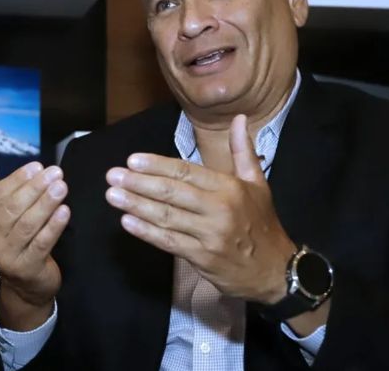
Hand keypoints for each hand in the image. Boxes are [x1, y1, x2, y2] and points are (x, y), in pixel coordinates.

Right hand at [0, 149, 70, 329]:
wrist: (25, 282)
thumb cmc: (14, 238)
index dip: (18, 179)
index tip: (38, 166)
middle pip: (12, 209)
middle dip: (34, 188)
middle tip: (55, 172)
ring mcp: (7, 256)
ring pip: (27, 225)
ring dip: (46, 204)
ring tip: (62, 187)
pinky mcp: (27, 267)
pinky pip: (41, 243)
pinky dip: (53, 226)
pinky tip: (65, 211)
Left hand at [105, 114, 295, 303]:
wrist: (275, 270)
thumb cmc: (262, 223)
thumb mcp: (257, 183)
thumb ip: (243, 150)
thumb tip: (239, 118)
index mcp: (230, 187)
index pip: (187, 172)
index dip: (158, 165)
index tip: (133, 160)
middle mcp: (219, 209)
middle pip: (173, 192)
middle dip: (139, 183)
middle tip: (113, 175)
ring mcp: (209, 235)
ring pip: (167, 217)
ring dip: (136, 205)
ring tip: (113, 195)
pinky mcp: (202, 258)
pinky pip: (169, 242)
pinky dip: (147, 232)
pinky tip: (128, 221)